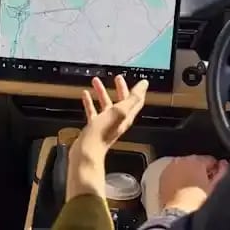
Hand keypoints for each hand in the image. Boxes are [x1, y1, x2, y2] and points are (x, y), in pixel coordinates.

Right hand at [66, 76, 148, 200]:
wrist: (86, 151)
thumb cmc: (102, 133)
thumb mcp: (120, 111)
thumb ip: (132, 98)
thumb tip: (144, 85)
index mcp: (126, 116)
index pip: (136, 101)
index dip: (138, 91)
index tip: (139, 81)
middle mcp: (117, 120)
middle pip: (121, 102)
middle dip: (120, 89)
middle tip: (117, 78)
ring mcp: (105, 124)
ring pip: (106, 105)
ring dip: (102, 92)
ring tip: (96, 81)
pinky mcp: (94, 127)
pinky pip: (93, 112)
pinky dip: (90, 102)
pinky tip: (85, 95)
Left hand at [159, 155, 228, 212]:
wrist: (179, 213)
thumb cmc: (198, 201)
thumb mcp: (215, 186)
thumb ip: (222, 171)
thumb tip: (223, 164)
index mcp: (196, 160)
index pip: (210, 159)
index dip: (215, 169)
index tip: (216, 177)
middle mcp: (181, 160)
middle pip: (195, 162)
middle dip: (200, 170)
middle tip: (204, 184)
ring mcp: (170, 168)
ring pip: (183, 166)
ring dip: (188, 173)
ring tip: (193, 188)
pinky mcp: (162, 177)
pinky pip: (173, 173)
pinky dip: (178, 178)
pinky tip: (182, 189)